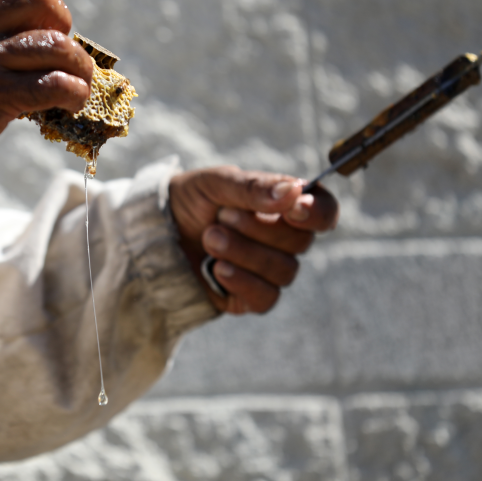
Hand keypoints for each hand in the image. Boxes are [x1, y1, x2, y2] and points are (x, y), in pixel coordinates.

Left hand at [169, 166, 338, 314]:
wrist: (156, 232)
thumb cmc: (192, 200)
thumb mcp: (216, 182)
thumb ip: (253, 186)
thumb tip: (293, 191)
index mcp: (285, 205)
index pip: (324, 212)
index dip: (316, 214)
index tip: (294, 209)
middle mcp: (284, 239)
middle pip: (301, 243)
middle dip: (259, 229)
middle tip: (222, 216)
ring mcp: (269, 270)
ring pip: (284, 272)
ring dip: (243, 253)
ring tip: (210, 237)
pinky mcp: (251, 297)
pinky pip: (266, 298)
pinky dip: (241, 281)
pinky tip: (216, 269)